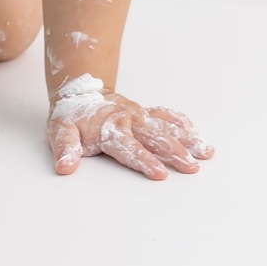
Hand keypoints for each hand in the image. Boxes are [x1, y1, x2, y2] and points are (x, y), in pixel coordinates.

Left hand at [46, 73, 213, 179]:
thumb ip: (65, 149)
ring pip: (166, 127)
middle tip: (192, 166)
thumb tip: (65, 167)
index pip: (129, 148)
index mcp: (110, 129)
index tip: (160, 173)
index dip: (144, 161)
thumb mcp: (61, 131)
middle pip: (155, 139)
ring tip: (205, 151)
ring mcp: (139, 116)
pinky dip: (180, 121)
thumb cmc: (72, 116)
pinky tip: (195, 131)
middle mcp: (129, 121)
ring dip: (186, 139)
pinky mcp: (144, 112)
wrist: (80, 92)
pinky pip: (165, 115)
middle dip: (174, 153)